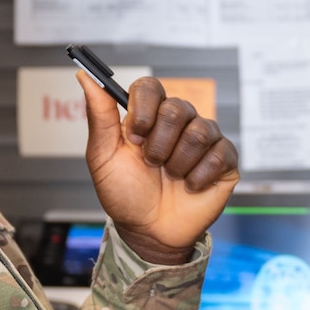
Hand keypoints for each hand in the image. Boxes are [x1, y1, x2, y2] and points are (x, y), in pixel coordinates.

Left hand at [81, 72, 239, 265]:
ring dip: (178, 163)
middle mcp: (179, 122)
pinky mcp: (225, 160)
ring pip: (199, 132)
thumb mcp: (103, 156)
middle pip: (177, 108)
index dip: (144, 109)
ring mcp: (204, 139)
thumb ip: (99, 115)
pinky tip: (190, 186)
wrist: (148, 232)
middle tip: (152, 164)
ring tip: (171, 177)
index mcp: (149, 116)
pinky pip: (220, 154)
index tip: (134, 137)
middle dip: (159, 144)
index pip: (150, 87)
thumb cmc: (126, 195)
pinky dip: (199, 176)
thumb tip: (85, 76)